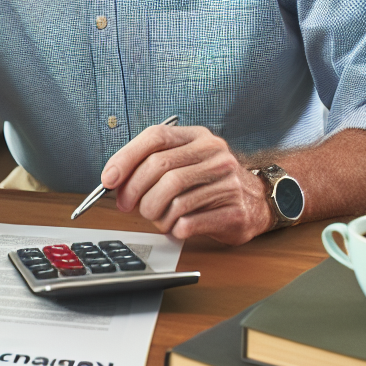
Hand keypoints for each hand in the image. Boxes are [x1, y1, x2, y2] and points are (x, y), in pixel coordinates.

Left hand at [99, 123, 272, 244]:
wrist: (257, 200)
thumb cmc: (210, 181)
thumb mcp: (185, 161)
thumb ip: (152, 163)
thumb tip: (114, 180)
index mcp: (198, 137)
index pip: (155, 137)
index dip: (126, 158)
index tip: (108, 178)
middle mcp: (215, 155)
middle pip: (161, 168)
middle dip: (134, 191)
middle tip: (126, 206)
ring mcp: (227, 182)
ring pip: (173, 198)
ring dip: (154, 213)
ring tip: (155, 217)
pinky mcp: (234, 211)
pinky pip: (189, 221)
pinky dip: (173, 227)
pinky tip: (175, 227)